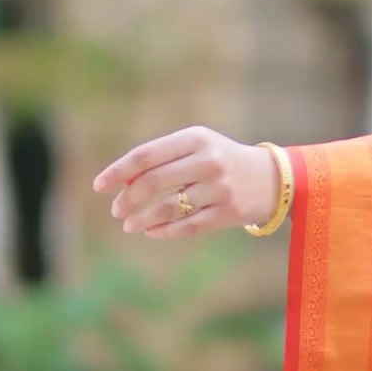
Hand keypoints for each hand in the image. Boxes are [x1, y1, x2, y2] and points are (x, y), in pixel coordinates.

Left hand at [93, 128, 281, 237]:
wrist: (273, 179)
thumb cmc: (222, 161)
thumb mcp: (197, 147)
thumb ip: (163, 159)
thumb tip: (123, 182)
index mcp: (195, 138)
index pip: (146, 155)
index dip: (118, 171)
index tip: (99, 186)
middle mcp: (208, 160)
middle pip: (154, 181)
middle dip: (128, 199)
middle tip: (116, 210)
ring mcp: (220, 188)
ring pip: (169, 208)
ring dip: (143, 220)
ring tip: (129, 226)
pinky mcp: (230, 212)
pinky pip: (188, 225)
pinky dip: (165, 230)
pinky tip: (152, 232)